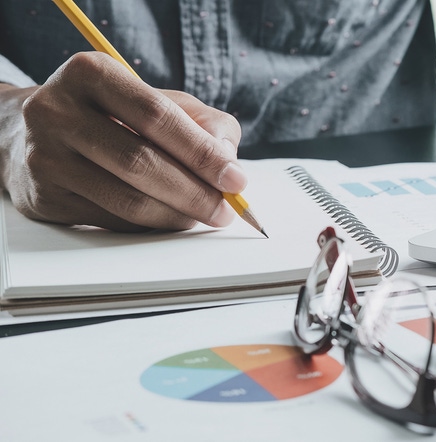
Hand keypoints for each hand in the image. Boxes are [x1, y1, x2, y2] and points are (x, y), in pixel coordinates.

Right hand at [0, 52, 243, 230]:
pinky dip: (151, 225)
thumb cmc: (112, 114)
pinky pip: (113, 221)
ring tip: (203, 215)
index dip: (202, 152)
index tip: (237, 179)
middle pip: (141, 162)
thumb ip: (202, 121)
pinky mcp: (44, 197)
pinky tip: (169, 217)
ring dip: (177, 215)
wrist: (31, 133)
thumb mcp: (156, 98)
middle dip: (195, 192)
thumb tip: (228, 161)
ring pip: (128, 200)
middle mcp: (58, 112)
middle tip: (226, 209)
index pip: (157, 117)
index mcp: (91, 74)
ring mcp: (45, 157)